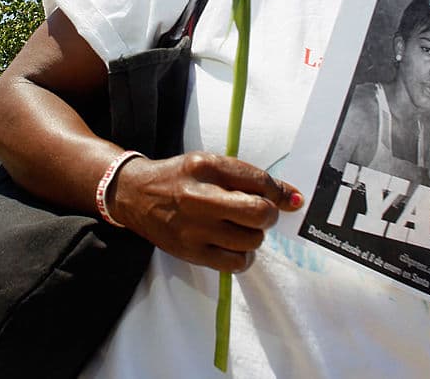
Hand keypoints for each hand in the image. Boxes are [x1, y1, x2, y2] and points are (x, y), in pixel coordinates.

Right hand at [111, 152, 303, 272]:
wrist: (136, 195)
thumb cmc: (180, 178)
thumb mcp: (211, 165)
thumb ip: (250, 178)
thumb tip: (293, 198)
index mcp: (207, 167)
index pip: (259, 181)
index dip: (277, 192)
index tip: (281, 198)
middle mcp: (199, 197)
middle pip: (259, 213)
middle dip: (268, 215)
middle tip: (257, 214)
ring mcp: (194, 229)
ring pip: (251, 241)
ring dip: (254, 236)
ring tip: (238, 227)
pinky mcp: (191, 253)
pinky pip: (235, 264)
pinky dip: (243, 256)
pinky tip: (232, 245)